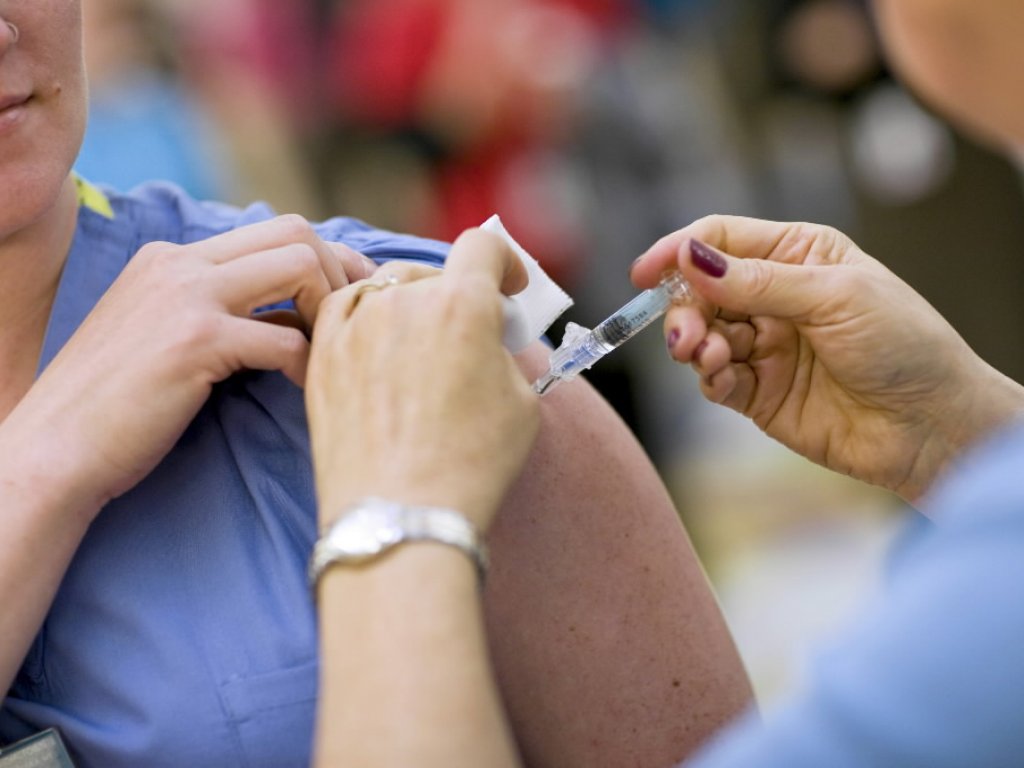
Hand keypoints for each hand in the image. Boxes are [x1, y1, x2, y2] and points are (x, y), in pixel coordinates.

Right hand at [2, 215, 374, 514]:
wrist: (53, 449)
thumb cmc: (114, 407)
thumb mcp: (162, 336)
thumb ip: (217, 311)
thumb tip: (292, 317)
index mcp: (172, 258)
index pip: (274, 230)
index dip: (328, 259)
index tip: (356, 295)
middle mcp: (180, 264)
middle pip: (295, 231)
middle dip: (341, 272)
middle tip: (362, 320)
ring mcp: (186, 297)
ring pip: (300, 266)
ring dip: (333, 308)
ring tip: (337, 353)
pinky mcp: (194, 342)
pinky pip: (286, 341)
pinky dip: (311, 366)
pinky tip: (309, 391)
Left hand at [306, 229, 539, 529]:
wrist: (399, 515)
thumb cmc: (470, 465)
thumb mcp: (521, 403)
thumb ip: (505, 353)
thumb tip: (489, 342)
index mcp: (461, 305)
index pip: (483, 247)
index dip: (503, 261)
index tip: (507, 287)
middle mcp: (404, 302)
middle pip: (434, 273)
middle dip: (457, 296)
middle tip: (467, 337)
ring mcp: (355, 325)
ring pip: (387, 289)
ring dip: (410, 307)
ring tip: (420, 347)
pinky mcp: (322, 353)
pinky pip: (343, 309)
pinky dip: (364, 316)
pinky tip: (376, 343)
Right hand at [632, 215, 1023, 501]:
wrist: (933, 425)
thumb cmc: (904, 344)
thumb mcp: (834, 297)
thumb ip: (758, 281)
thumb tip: (691, 258)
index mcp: (798, 254)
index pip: (722, 239)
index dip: (680, 251)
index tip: (646, 273)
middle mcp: (775, 297)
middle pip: (701, 290)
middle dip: (685, 308)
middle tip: (685, 333)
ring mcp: (765, 346)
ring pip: (702, 335)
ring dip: (694, 343)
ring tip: (705, 355)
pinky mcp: (759, 393)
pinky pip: (715, 378)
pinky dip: (709, 376)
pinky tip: (722, 377)